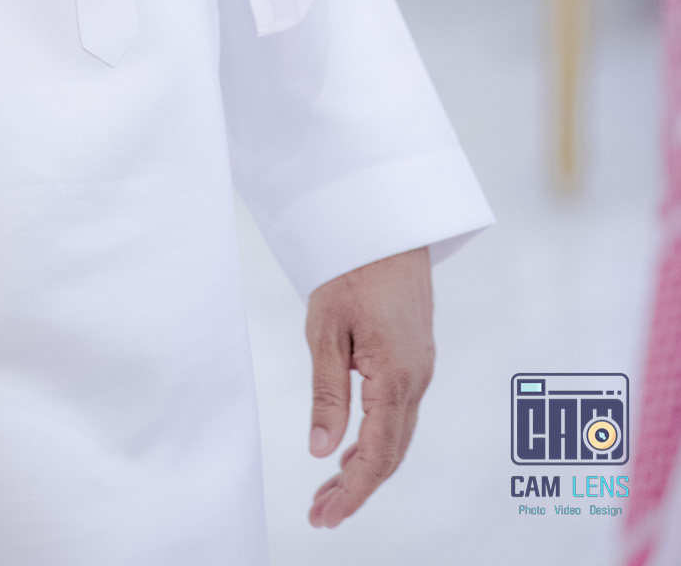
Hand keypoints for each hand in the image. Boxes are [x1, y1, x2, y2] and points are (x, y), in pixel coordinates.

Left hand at [304, 246, 433, 528]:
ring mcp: (421, 369)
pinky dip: (378, 440)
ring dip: (367, 467)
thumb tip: (321, 450)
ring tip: (329, 490)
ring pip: (398, 436)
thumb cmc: (353, 271)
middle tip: (321, 513)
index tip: (326, 516)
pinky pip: (401, 413)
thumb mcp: (326, 331)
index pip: (377, 454)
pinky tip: (353, 447)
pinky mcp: (416, 358)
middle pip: (391, 454)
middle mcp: (417, 380)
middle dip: (357, 489)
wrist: (387, 227)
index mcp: (395, 377)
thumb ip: (327, 394)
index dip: (353, 492)